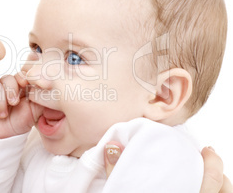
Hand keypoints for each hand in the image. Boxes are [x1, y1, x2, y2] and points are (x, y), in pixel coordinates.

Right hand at [0, 73, 41, 138]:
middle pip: (6, 78)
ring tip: (3, 114)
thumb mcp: (35, 110)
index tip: (24, 84)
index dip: (21, 77)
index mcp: (19, 86)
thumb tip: (50, 86)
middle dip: (11, 90)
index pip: (19, 75)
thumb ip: (42, 98)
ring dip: (0, 101)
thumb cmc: (21, 121)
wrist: (6, 136)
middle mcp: (5, 87)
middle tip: (14, 103)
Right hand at [104, 143, 232, 191]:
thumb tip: (113, 146)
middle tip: (209, 162)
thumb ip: (117, 171)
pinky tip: (195, 191)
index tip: (207, 150)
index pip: (212, 178)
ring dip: (219, 188)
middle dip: (220, 175)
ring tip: (208, 179)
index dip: (213, 162)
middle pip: (225, 190)